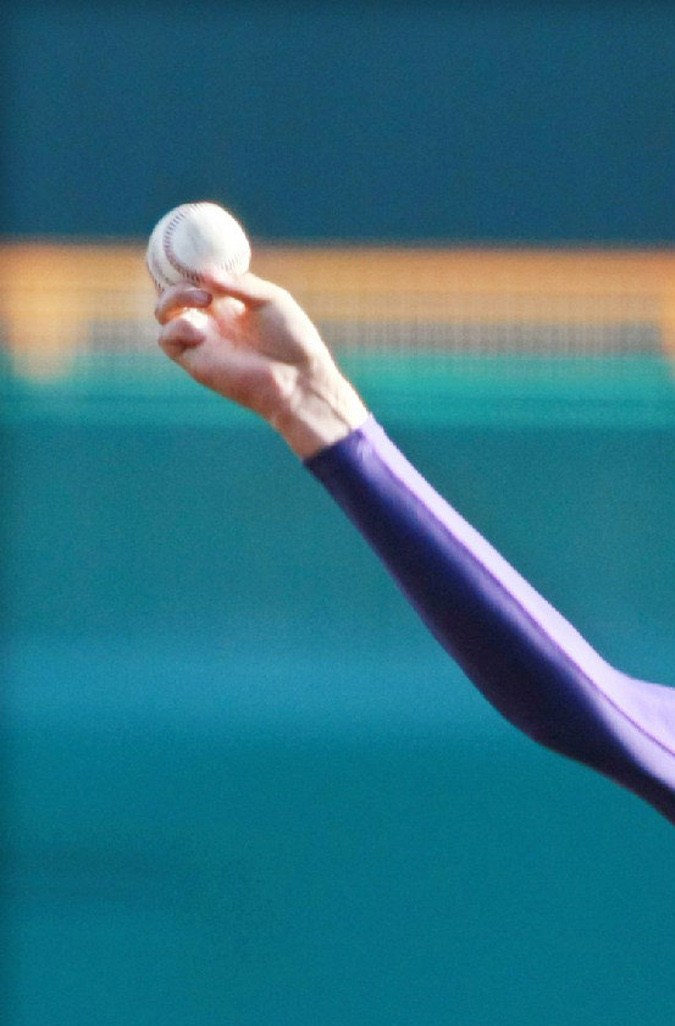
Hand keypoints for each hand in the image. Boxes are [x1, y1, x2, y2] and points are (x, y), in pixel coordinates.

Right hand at [155, 271, 368, 457]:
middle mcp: (212, 321)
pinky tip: (201, 328)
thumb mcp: (271, 299)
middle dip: (174, 278)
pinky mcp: (196, 362)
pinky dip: (176, 327)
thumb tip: (205, 273)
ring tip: (205, 299)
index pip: (196, 280)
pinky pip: (167, 339)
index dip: (184, 265)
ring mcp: (202, 341)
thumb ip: (239, 284)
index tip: (183, 248)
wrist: (298, 378)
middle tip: (197, 278)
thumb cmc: (293, 339)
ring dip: (174, 298)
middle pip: (172, 292)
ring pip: (164, 314)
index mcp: (229, 304)